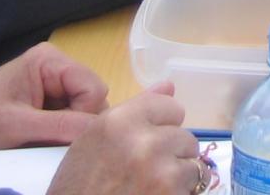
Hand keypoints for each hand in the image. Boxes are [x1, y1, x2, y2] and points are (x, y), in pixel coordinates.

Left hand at [0, 41, 107, 152]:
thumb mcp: (18, 125)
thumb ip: (60, 126)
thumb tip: (99, 131)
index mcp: (50, 60)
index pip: (93, 87)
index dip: (85, 114)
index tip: (62, 137)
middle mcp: (57, 67)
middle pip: (92, 97)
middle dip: (79, 123)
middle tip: (53, 142)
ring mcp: (55, 84)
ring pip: (85, 109)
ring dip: (71, 130)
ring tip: (46, 141)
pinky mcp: (50, 101)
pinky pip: (72, 117)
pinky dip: (64, 133)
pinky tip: (45, 140)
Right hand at [46, 88, 199, 194]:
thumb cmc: (77, 188)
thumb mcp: (93, 142)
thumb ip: (134, 111)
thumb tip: (170, 85)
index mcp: (119, 122)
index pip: (169, 106)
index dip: (162, 126)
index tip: (149, 142)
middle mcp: (144, 141)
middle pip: (185, 137)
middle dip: (171, 154)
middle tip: (145, 173)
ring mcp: (162, 172)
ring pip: (193, 165)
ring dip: (178, 178)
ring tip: (149, 187)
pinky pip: (192, 188)